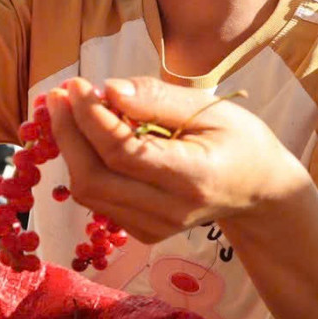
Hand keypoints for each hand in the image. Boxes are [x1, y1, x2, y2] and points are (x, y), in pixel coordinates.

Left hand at [46, 77, 309, 243]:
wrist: (259, 190)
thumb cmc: (239, 140)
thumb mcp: (211, 108)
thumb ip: (157, 99)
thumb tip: (107, 89)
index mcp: (193, 178)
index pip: (123, 152)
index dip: (90, 118)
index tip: (75, 86)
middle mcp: (170, 210)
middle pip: (95, 178)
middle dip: (67, 133)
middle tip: (58, 95)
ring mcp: (154, 227)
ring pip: (89, 192)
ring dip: (70, 148)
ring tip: (68, 109)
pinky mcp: (143, 232)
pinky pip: (98, 199)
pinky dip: (84, 165)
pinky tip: (86, 136)